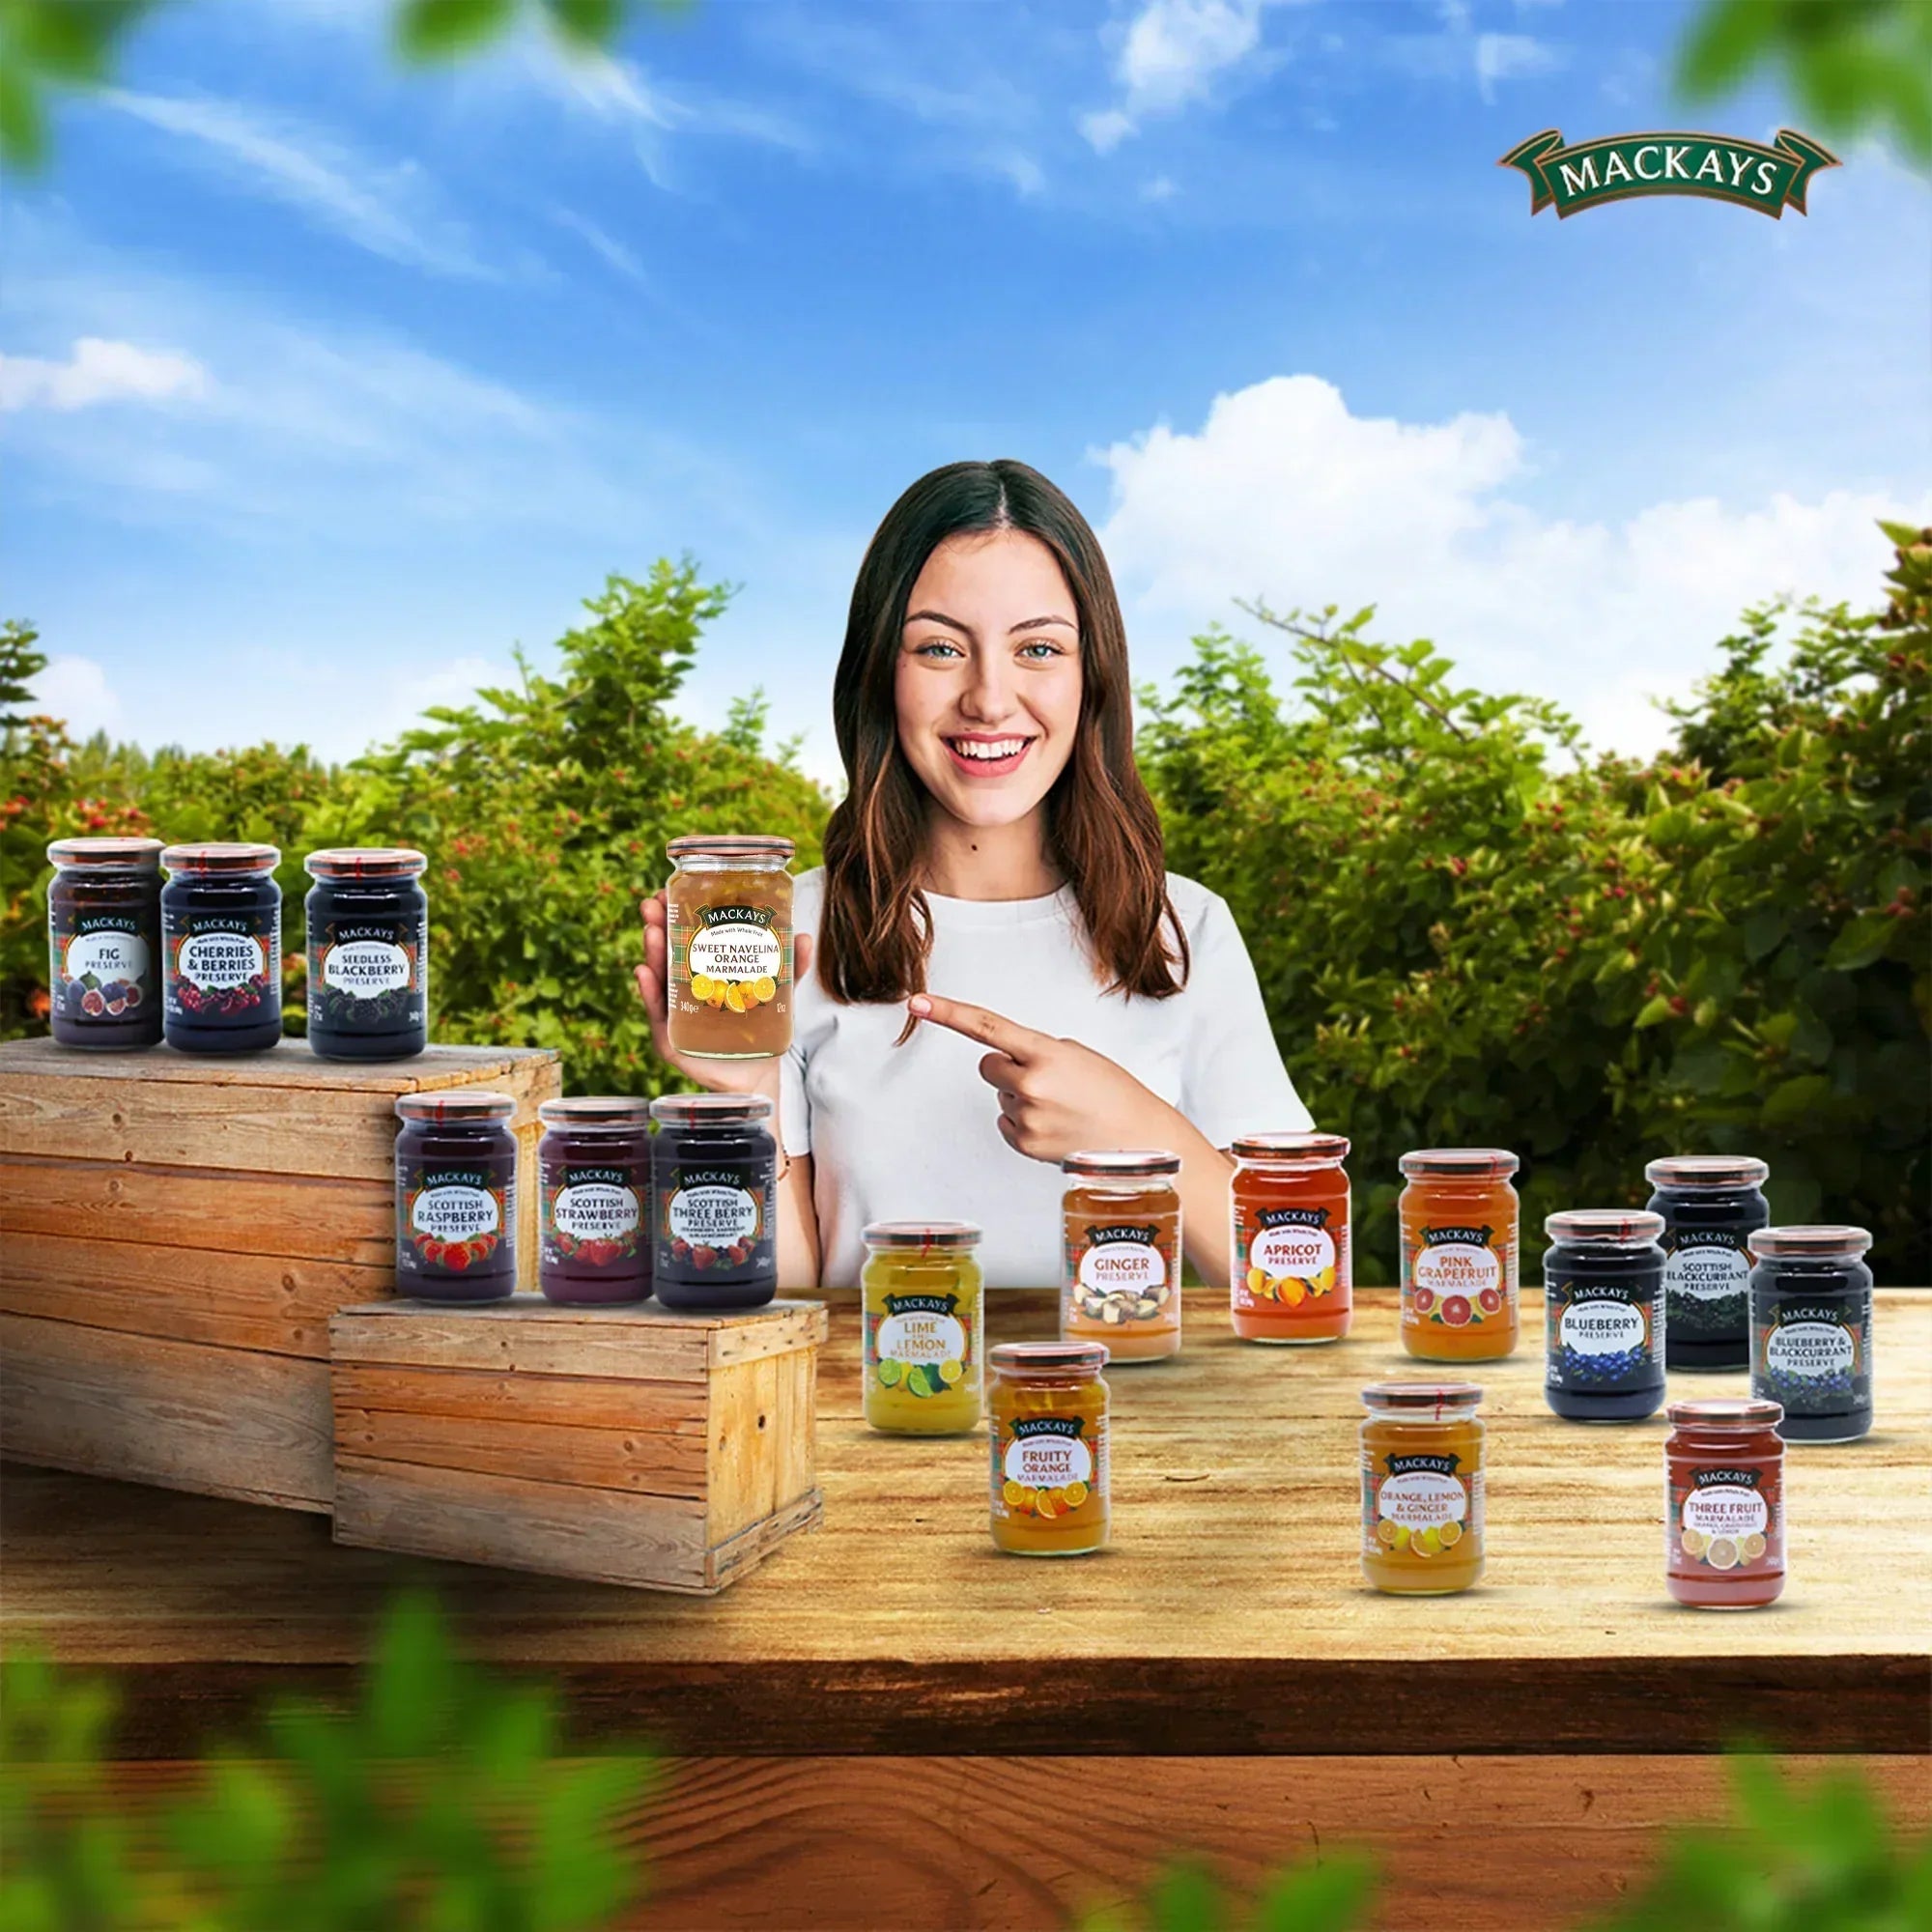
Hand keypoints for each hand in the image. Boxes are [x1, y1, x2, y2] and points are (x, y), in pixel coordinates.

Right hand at [635, 892, 807, 1098]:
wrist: (756, 1074)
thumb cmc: (760, 1029)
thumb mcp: (776, 993)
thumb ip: (791, 967)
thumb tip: (802, 937)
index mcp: (702, 971)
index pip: (684, 936)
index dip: (675, 913)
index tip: (669, 891)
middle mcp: (682, 987)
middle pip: (665, 951)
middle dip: (657, 924)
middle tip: (653, 904)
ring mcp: (673, 1012)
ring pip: (657, 977)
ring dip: (651, 951)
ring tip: (651, 931)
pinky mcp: (669, 1038)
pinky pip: (656, 1012)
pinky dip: (647, 991)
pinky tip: (644, 972)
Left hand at [907, 992, 1177, 1163]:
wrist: (1138, 1139)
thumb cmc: (1113, 1093)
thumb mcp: (1078, 1055)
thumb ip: (1037, 1051)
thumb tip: (1006, 1063)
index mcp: (1045, 1053)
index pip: (986, 1026)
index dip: (948, 1013)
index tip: (917, 1003)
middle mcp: (1031, 1084)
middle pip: (987, 1067)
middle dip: (1007, 1068)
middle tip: (1046, 1079)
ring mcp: (1026, 1117)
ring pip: (1000, 1096)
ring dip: (1022, 1097)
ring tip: (1061, 1106)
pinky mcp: (1024, 1144)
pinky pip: (1005, 1122)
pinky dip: (1024, 1122)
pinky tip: (1055, 1124)